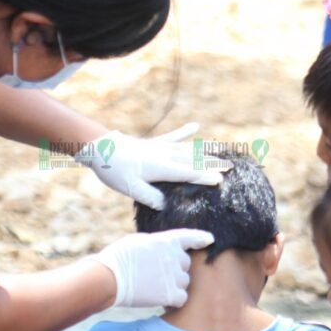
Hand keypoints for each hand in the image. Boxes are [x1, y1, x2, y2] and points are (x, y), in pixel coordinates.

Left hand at [76, 124, 227, 209]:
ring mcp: (159, 148)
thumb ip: (151, 197)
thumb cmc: (115, 171)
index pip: (188, 174)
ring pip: (187, 149)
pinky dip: (184, 132)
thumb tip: (166, 204)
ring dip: (204, 150)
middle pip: (193, 160)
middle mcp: (164, 155)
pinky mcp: (152, 143)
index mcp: (161, 168)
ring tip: (221, 149)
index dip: (204, 177)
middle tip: (231, 166)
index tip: (221, 180)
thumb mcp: (131, 189)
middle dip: (212, 163)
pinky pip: (171, 137)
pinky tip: (195, 126)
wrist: (99, 148)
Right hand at [95, 229, 212, 307]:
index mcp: (167, 241)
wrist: (110, 277)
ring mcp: (174, 275)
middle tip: (156, 274)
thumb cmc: (119, 258)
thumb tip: (163, 250)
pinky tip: (161, 299)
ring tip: (154, 286)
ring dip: (174, 284)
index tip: (210, 240)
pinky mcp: (170, 293)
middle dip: (175, 269)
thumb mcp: (139, 241)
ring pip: (184, 282)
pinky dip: (173, 299)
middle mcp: (175, 257)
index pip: (189, 237)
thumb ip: (157, 245)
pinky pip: (181, 297)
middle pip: (185, 264)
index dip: (200, 238)